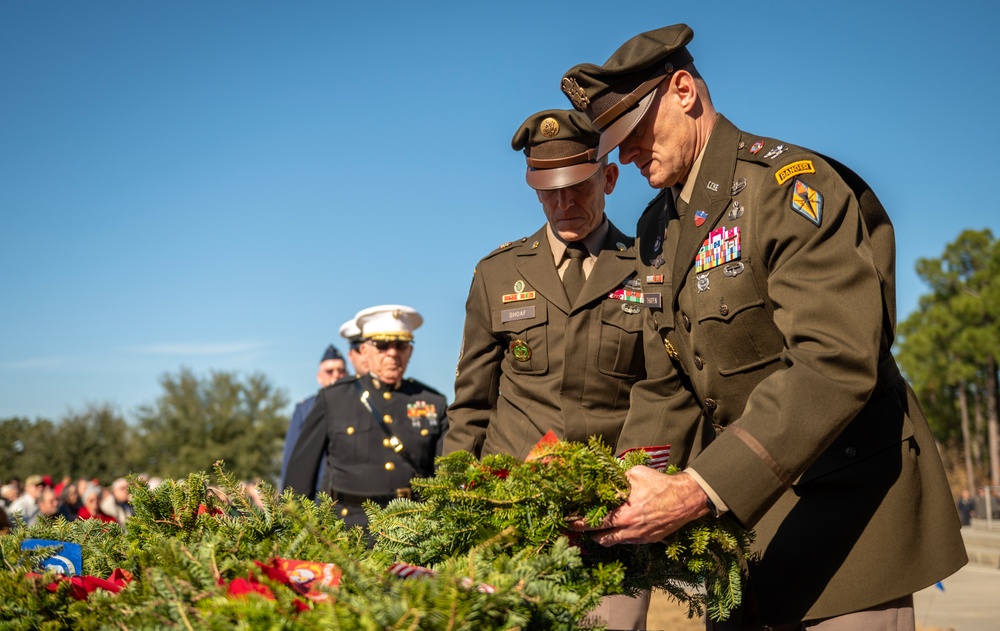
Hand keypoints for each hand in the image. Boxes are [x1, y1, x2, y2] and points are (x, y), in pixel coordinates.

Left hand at [568, 468, 709, 545]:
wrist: (685, 499)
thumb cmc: (659, 484)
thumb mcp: (635, 474)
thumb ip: (618, 477)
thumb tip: (606, 475)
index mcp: (623, 514)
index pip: (594, 523)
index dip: (579, 524)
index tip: (569, 522)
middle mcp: (629, 530)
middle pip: (602, 539)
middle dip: (590, 534)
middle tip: (581, 528)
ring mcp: (639, 537)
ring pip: (615, 542)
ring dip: (605, 536)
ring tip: (599, 528)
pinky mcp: (649, 540)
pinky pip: (629, 541)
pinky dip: (621, 535)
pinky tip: (619, 526)